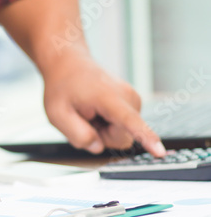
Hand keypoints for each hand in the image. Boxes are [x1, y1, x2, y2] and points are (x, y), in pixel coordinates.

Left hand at [43, 53, 165, 156]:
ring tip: (89, 112)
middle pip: (122, 139)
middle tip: (84, 118)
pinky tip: (96, 111)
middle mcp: (127, 97)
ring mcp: (133, 99)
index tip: (159, 151)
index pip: (130, 122)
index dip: (145, 138)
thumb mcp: (57, 115)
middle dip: (101, 137)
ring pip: (122, 135)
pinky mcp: (133, 104)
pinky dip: (106, 125)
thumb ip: (77, 135)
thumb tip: (98, 147)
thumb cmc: (63, 88)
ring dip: (102, 130)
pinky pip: (122, 128)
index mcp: (108, 97)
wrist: (70, 65)